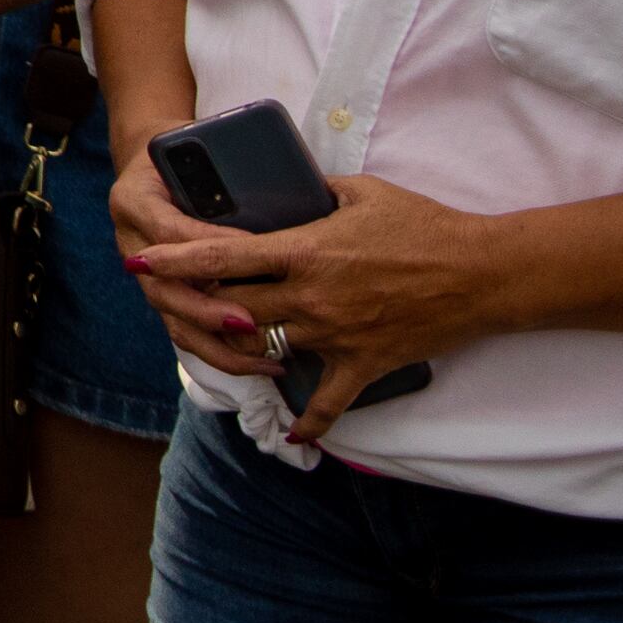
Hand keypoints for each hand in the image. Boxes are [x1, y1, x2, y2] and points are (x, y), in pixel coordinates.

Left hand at [127, 168, 505, 437]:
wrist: (483, 273)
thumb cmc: (423, 225)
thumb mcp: (359, 191)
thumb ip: (312, 192)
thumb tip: (285, 187)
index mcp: (304, 251)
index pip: (222, 257)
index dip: (175, 260)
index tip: (139, 262)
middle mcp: (310, 297)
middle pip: (232, 307)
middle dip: (198, 305)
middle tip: (174, 300)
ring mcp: (335, 335)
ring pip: (265, 349)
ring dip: (239, 348)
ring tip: (216, 344)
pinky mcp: (363, 364)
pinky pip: (328, 403)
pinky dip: (310, 422)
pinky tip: (292, 435)